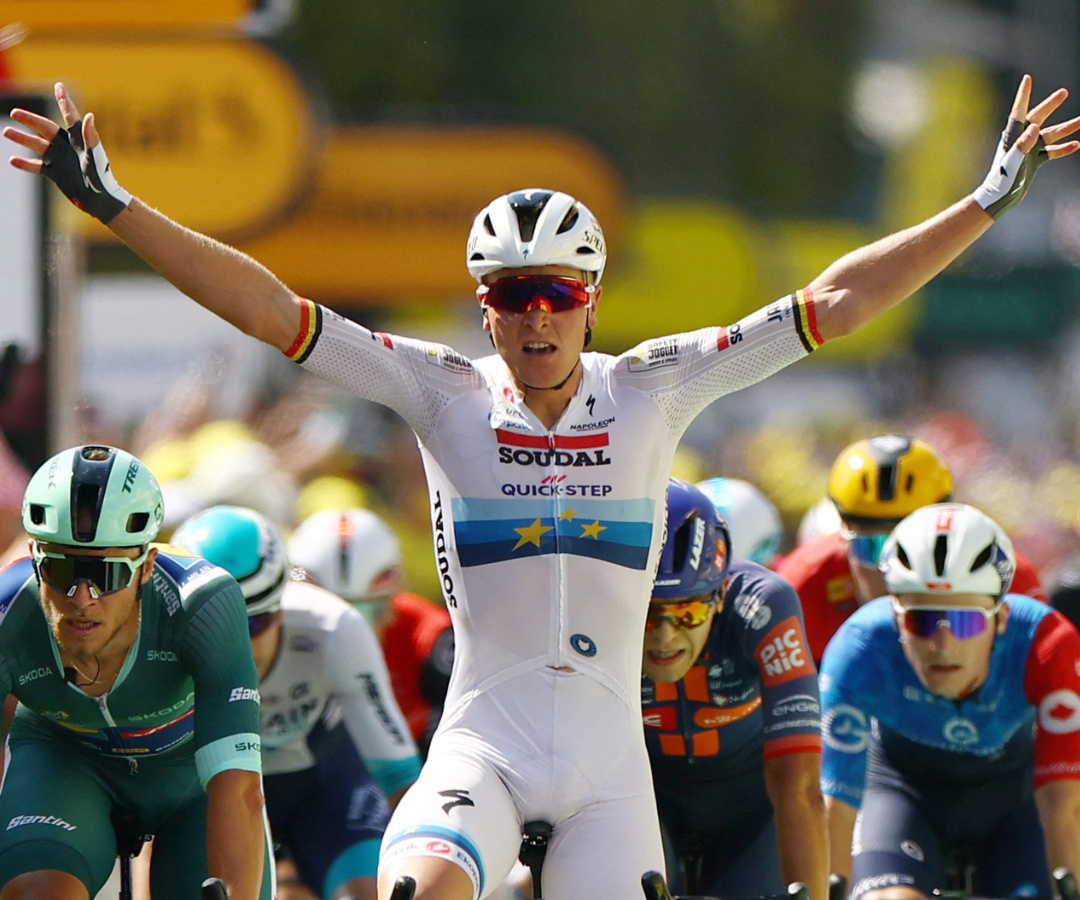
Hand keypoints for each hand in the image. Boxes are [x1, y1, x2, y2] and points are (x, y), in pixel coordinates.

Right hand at [4, 81, 130, 221]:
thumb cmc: (102, 176)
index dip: (64, 101)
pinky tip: (12, 160)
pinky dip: (25, 164)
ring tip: (6, 131)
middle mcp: (67, 146)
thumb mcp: (95, 155)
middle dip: (30, 120)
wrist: (100, 199)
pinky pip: (36, 166)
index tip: (59, 86)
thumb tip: (89, 115)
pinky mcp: (55, 172)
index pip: (69, 115)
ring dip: (22, 139)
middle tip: (14, 113)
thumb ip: (90, 136)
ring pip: (37, 145)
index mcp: (78, 138)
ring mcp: (59, 158)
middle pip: (45, 128)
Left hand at [973, 75, 1079, 219]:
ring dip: (1066, 127)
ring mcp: (1029, 150)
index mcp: (1013, 136)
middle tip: (1064, 92)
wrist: (998, 199)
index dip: (1024, 94)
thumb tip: (1034, 127)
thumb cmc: (1001, 180)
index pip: (1019, 111)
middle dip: (1051, 105)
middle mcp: (1021, 140)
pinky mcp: (1034, 161)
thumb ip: (1022, 145)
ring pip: (1050, 135)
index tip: (1028, 79)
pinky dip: (1063, 148)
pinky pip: (1052, 152)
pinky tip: (1076, 144)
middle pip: (1038, 118)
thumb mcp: (1012, 161)